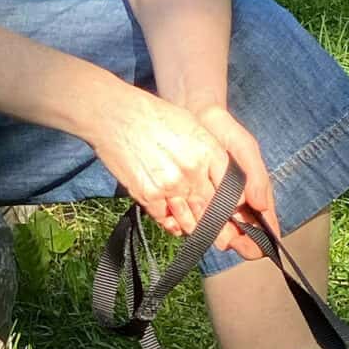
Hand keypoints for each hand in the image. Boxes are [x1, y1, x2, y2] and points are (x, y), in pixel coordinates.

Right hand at [88, 81, 241, 242]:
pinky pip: (167, 220)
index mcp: (208, 151)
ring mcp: (171, 185)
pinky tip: (174, 222)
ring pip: (192, 220)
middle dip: (216, 223)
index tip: (229, 210)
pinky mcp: (149, 195)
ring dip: (194, 226)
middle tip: (220, 234)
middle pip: (213, 209)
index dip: (232, 205)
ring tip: (195, 227)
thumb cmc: (154, 116)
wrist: (115, 115)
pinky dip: (172, 224)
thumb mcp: (192, 127)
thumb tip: (221, 180)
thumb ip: (210, 155)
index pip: (232, 191)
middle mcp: (193, 171)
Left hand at [181, 101, 278, 261]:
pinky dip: (195, 227)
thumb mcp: (246, 149)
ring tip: (216, 237)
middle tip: (234, 243)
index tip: (261, 248)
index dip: (265, 240)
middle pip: (243, 234)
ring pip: (220, 232)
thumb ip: (256, 176)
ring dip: (219, 238)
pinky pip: (197, 221)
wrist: (194, 118)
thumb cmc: (225, 133)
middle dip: (241, 243)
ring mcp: (216, 204)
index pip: (265, 224)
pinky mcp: (194, 202)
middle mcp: (237, 204)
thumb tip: (261, 206)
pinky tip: (191, 227)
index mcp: (254, 194)